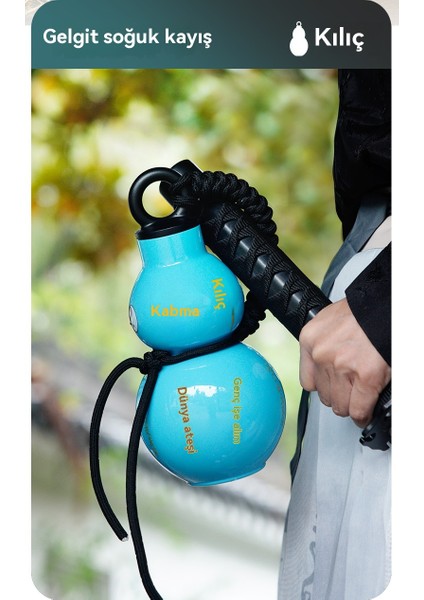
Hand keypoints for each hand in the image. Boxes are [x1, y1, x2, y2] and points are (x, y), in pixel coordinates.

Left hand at [299, 298, 390, 427]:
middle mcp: (322, 355)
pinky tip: (365, 413)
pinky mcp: (365, 377)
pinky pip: (359, 409)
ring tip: (358, 400)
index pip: (308, 381)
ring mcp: (342, 368)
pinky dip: (363, 415)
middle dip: (339, 397)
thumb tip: (326, 370)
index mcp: (310, 340)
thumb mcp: (328, 324)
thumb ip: (323, 347)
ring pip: (340, 405)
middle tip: (349, 393)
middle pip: (324, 396)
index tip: (331, 389)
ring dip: (351, 405)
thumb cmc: (361, 312)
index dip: (323, 387)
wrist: (383, 306)